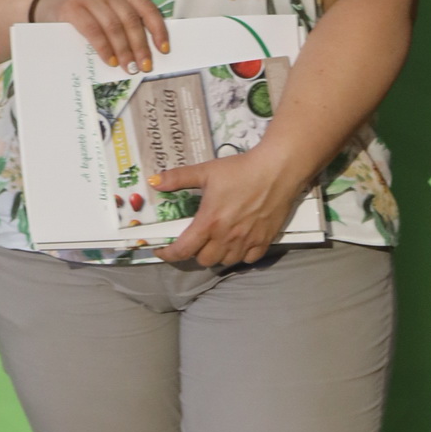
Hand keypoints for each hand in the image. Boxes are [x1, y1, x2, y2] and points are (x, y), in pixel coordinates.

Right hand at [37, 0, 169, 71]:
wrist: (43, 4)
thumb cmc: (81, 12)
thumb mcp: (104, 8)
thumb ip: (122, 19)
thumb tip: (145, 48)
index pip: (146, 7)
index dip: (157, 29)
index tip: (163, 49)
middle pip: (131, 19)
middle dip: (140, 46)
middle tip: (144, 66)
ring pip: (114, 26)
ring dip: (124, 50)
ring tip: (128, 67)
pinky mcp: (72, 6)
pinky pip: (93, 30)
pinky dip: (104, 47)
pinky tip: (110, 60)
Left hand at [151, 143, 310, 266]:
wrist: (277, 170)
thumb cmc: (240, 170)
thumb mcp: (205, 171)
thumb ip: (178, 178)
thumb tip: (153, 181)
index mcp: (209, 222)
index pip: (183, 250)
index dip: (168, 254)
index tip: (162, 251)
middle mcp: (227, 237)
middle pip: (204, 260)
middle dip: (195, 253)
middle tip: (195, 239)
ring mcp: (247, 241)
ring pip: (226, 262)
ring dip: (217, 255)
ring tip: (216, 242)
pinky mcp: (265, 240)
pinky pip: (248, 260)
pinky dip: (240, 256)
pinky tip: (238, 244)